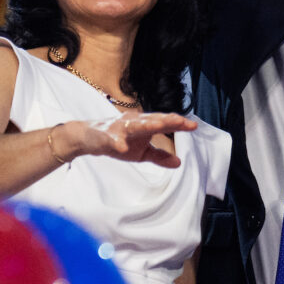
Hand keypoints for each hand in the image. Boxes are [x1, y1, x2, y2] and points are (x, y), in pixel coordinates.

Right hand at [71, 112, 195, 167]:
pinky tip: (123, 146)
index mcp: (145, 125)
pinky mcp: (105, 136)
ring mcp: (119, 128)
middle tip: (181, 121)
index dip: (178, 124)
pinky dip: (117, 141)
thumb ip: (160, 156)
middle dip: (167, 120)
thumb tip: (179, 163)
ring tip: (159, 126)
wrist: (89, 138)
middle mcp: (134, 122)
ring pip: (135, 125)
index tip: (194, 126)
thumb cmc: (119, 141)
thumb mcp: (142, 152)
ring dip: (147, 124)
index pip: (164, 123)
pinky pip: (112, 139)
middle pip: (153, 120)